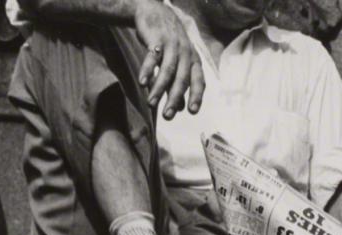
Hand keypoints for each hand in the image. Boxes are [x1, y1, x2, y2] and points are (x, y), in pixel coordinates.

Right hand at [134, 0, 204, 117]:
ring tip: (151, 104)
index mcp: (193, 59)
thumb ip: (179, 84)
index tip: (192, 112)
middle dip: (174, 99)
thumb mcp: (177, 61)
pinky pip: (152, 57)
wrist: (152, 11)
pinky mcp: (156, 38)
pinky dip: (147, 70)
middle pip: (182, 79)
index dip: (196, 96)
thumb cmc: (167, 41)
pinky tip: (142, 83)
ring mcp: (172, 44)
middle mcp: (185, 52)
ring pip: (167, 70)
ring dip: (159, 89)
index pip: (199, 80)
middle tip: (167, 116)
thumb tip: (183, 108)